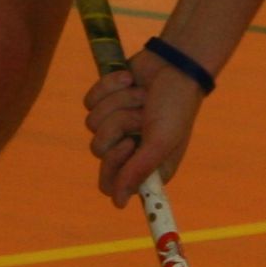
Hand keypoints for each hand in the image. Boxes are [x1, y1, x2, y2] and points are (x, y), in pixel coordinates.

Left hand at [86, 47, 206, 204]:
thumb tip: (118, 203)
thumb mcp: (161, 142)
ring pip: (93, 123)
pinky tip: (130, 80)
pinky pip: (90, 101)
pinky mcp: (105, 101)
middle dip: (120, 126)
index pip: (111, 184)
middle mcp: (129, 148)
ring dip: (119, 103)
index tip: (128, 146)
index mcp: (146, 165)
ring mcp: (115, 124)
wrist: (174, 62)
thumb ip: (138, 172)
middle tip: (139, 117)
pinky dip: (110, 87)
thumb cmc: (175, 105)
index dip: (114, 166)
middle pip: (99, 150)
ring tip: (140, 95)